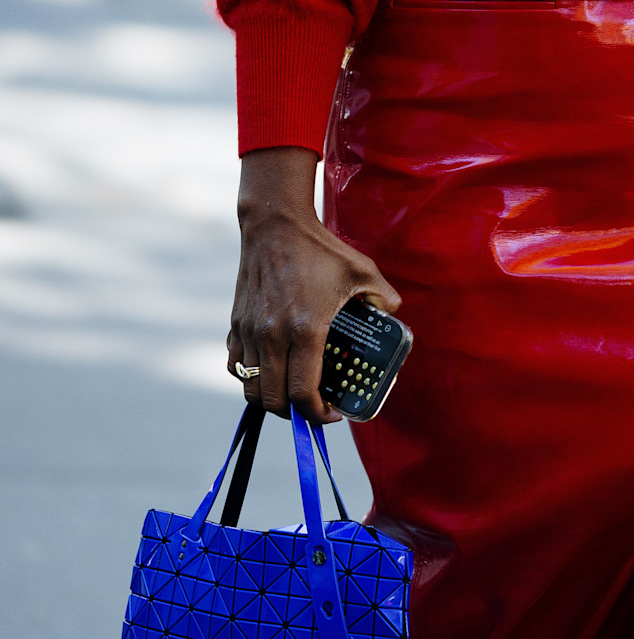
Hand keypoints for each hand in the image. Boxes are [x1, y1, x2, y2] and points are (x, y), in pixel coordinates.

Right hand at [227, 147, 400, 424]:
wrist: (275, 224)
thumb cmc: (320, 249)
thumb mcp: (362, 271)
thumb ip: (384, 297)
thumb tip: (394, 315)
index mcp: (304, 330)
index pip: (303, 394)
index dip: (319, 415)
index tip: (335, 413)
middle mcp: (271, 336)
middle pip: (274, 401)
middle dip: (296, 415)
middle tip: (315, 408)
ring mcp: (249, 332)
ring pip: (251, 388)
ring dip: (272, 399)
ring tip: (293, 394)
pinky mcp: (235, 324)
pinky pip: (237, 366)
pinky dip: (251, 378)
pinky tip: (271, 371)